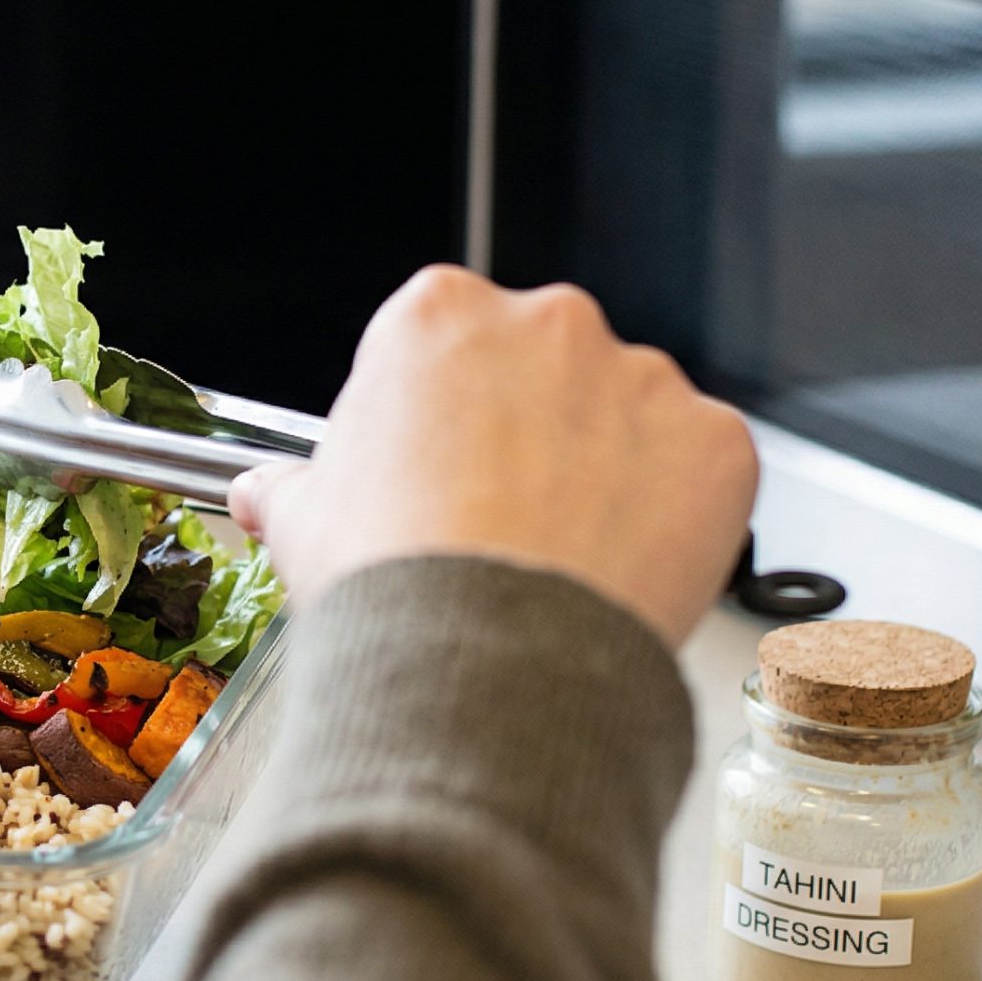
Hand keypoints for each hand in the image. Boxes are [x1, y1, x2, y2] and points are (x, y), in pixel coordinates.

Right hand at [231, 266, 756, 646]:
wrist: (486, 665)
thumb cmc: (393, 582)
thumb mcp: (305, 524)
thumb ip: (291, 489)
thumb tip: (266, 494)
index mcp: (438, 315)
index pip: (443, 342)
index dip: (436, 416)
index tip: (433, 470)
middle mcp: (547, 323)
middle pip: (542, 366)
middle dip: (528, 431)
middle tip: (499, 520)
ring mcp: (642, 378)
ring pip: (627, 413)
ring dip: (606, 466)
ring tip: (563, 558)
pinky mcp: (715, 442)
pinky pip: (700, 465)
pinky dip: (676, 509)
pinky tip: (625, 564)